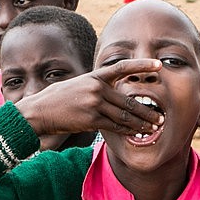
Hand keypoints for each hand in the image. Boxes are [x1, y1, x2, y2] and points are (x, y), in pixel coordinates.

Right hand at [14, 58, 164, 144]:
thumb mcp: (78, 85)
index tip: (159, 65)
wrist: (39, 111)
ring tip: (154, 128)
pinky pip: (115, 126)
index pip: (122, 67)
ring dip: (142, 124)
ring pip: (125, 116)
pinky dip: (127, 131)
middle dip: (147, 111)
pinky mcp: (91, 119)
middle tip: (161, 118)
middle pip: (129, 101)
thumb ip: (97, 87)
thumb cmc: (58, 99)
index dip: (142, 65)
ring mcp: (94, 104)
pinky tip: (136, 134)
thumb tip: (114, 94)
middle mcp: (96, 88)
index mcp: (95, 77)